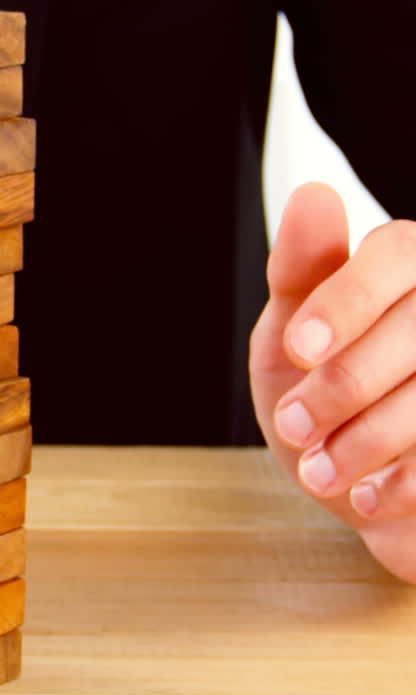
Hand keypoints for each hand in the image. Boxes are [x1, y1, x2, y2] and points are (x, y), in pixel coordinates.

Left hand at [250, 182, 415, 582]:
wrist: (364, 491)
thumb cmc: (324, 400)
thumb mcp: (290, 337)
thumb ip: (300, 272)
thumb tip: (313, 196)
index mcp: (408, 268)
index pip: (397, 255)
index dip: (348, 300)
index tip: (300, 347)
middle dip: (345, 382)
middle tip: (294, 424)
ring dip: (371, 437)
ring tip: (319, 471)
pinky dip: (408, 481)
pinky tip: (368, 498)